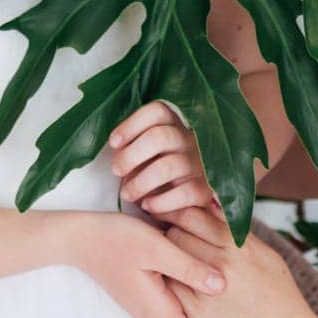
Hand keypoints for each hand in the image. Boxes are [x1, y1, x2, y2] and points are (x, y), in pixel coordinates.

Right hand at [65, 211, 226, 317]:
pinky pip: (169, 304)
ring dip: (200, 317)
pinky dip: (189, 300)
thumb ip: (188, 267)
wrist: (79, 236)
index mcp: (154, 308)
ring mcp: (144, 301)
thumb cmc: (117, 239)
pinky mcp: (141, 290)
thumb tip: (221, 286)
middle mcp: (149, 311)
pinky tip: (202, 282)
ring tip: (227, 304)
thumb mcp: (156, 248)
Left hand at [109, 100, 217, 215]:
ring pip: (167, 167)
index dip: (131, 125)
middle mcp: (189, 141)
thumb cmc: (155, 172)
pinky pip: (182, 194)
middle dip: (130, 155)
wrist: (184, 203)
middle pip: (159, 137)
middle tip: (116, 170)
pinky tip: (147, 206)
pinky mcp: (204, 190)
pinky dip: (160, 202)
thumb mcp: (144, 154)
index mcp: (174, 125)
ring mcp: (199, 165)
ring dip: (140, 183)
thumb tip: (117, 150)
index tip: (113, 143)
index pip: (158, 111)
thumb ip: (132, 147)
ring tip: (127, 194)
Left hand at [156, 205, 317, 317]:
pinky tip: (173, 285)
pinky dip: (168, 282)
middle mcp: (223, 261)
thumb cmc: (281, 299)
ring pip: (168, 259)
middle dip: (169, 233)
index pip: (193, 213)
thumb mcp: (267, 257)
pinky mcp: (198, 312)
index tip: (175, 217)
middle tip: (166, 239)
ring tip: (169, 262)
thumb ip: (240, 236)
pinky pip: (169, 287)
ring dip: (166, 258)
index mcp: (240, 243)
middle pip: (176, 231)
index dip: (180, 213)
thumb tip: (217, 214)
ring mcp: (208, 286)